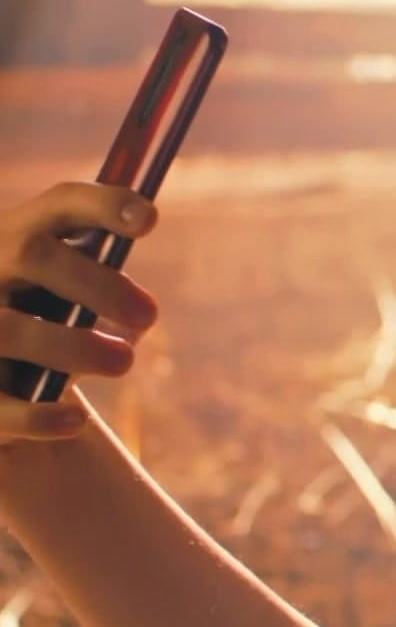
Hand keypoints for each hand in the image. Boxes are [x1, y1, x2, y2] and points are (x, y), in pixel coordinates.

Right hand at [0, 182, 160, 442]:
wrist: (2, 384)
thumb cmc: (49, 325)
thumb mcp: (75, 302)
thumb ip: (105, 294)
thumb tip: (135, 311)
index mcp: (18, 239)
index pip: (58, 205)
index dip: (101, 204)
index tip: (149, 218)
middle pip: (32, 255)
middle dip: (97, 284)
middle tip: (150, 314)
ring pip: (9, 329)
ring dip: (73, 346)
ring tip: (123, 361)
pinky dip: (36, 415)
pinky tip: (74, 422)